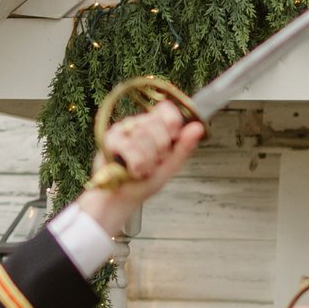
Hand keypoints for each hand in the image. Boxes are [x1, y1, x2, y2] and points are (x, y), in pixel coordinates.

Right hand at [76, 96, 204, 234]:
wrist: (125, 199)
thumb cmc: (146, 181)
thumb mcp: (171, 164)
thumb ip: (185, 146)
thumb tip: (198, 127)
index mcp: (155, 125)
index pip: (166, 108)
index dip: (172, 125)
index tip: (171, 142)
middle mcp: (138, 123)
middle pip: (156, 124)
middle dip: (160, 150)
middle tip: (154, 162)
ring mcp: (122, 130)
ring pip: (143, 136)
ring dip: (148, 162)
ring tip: (143, 170)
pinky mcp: (109, 140)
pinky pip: (130, 148)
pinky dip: (137, 166)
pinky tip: (133, 171)